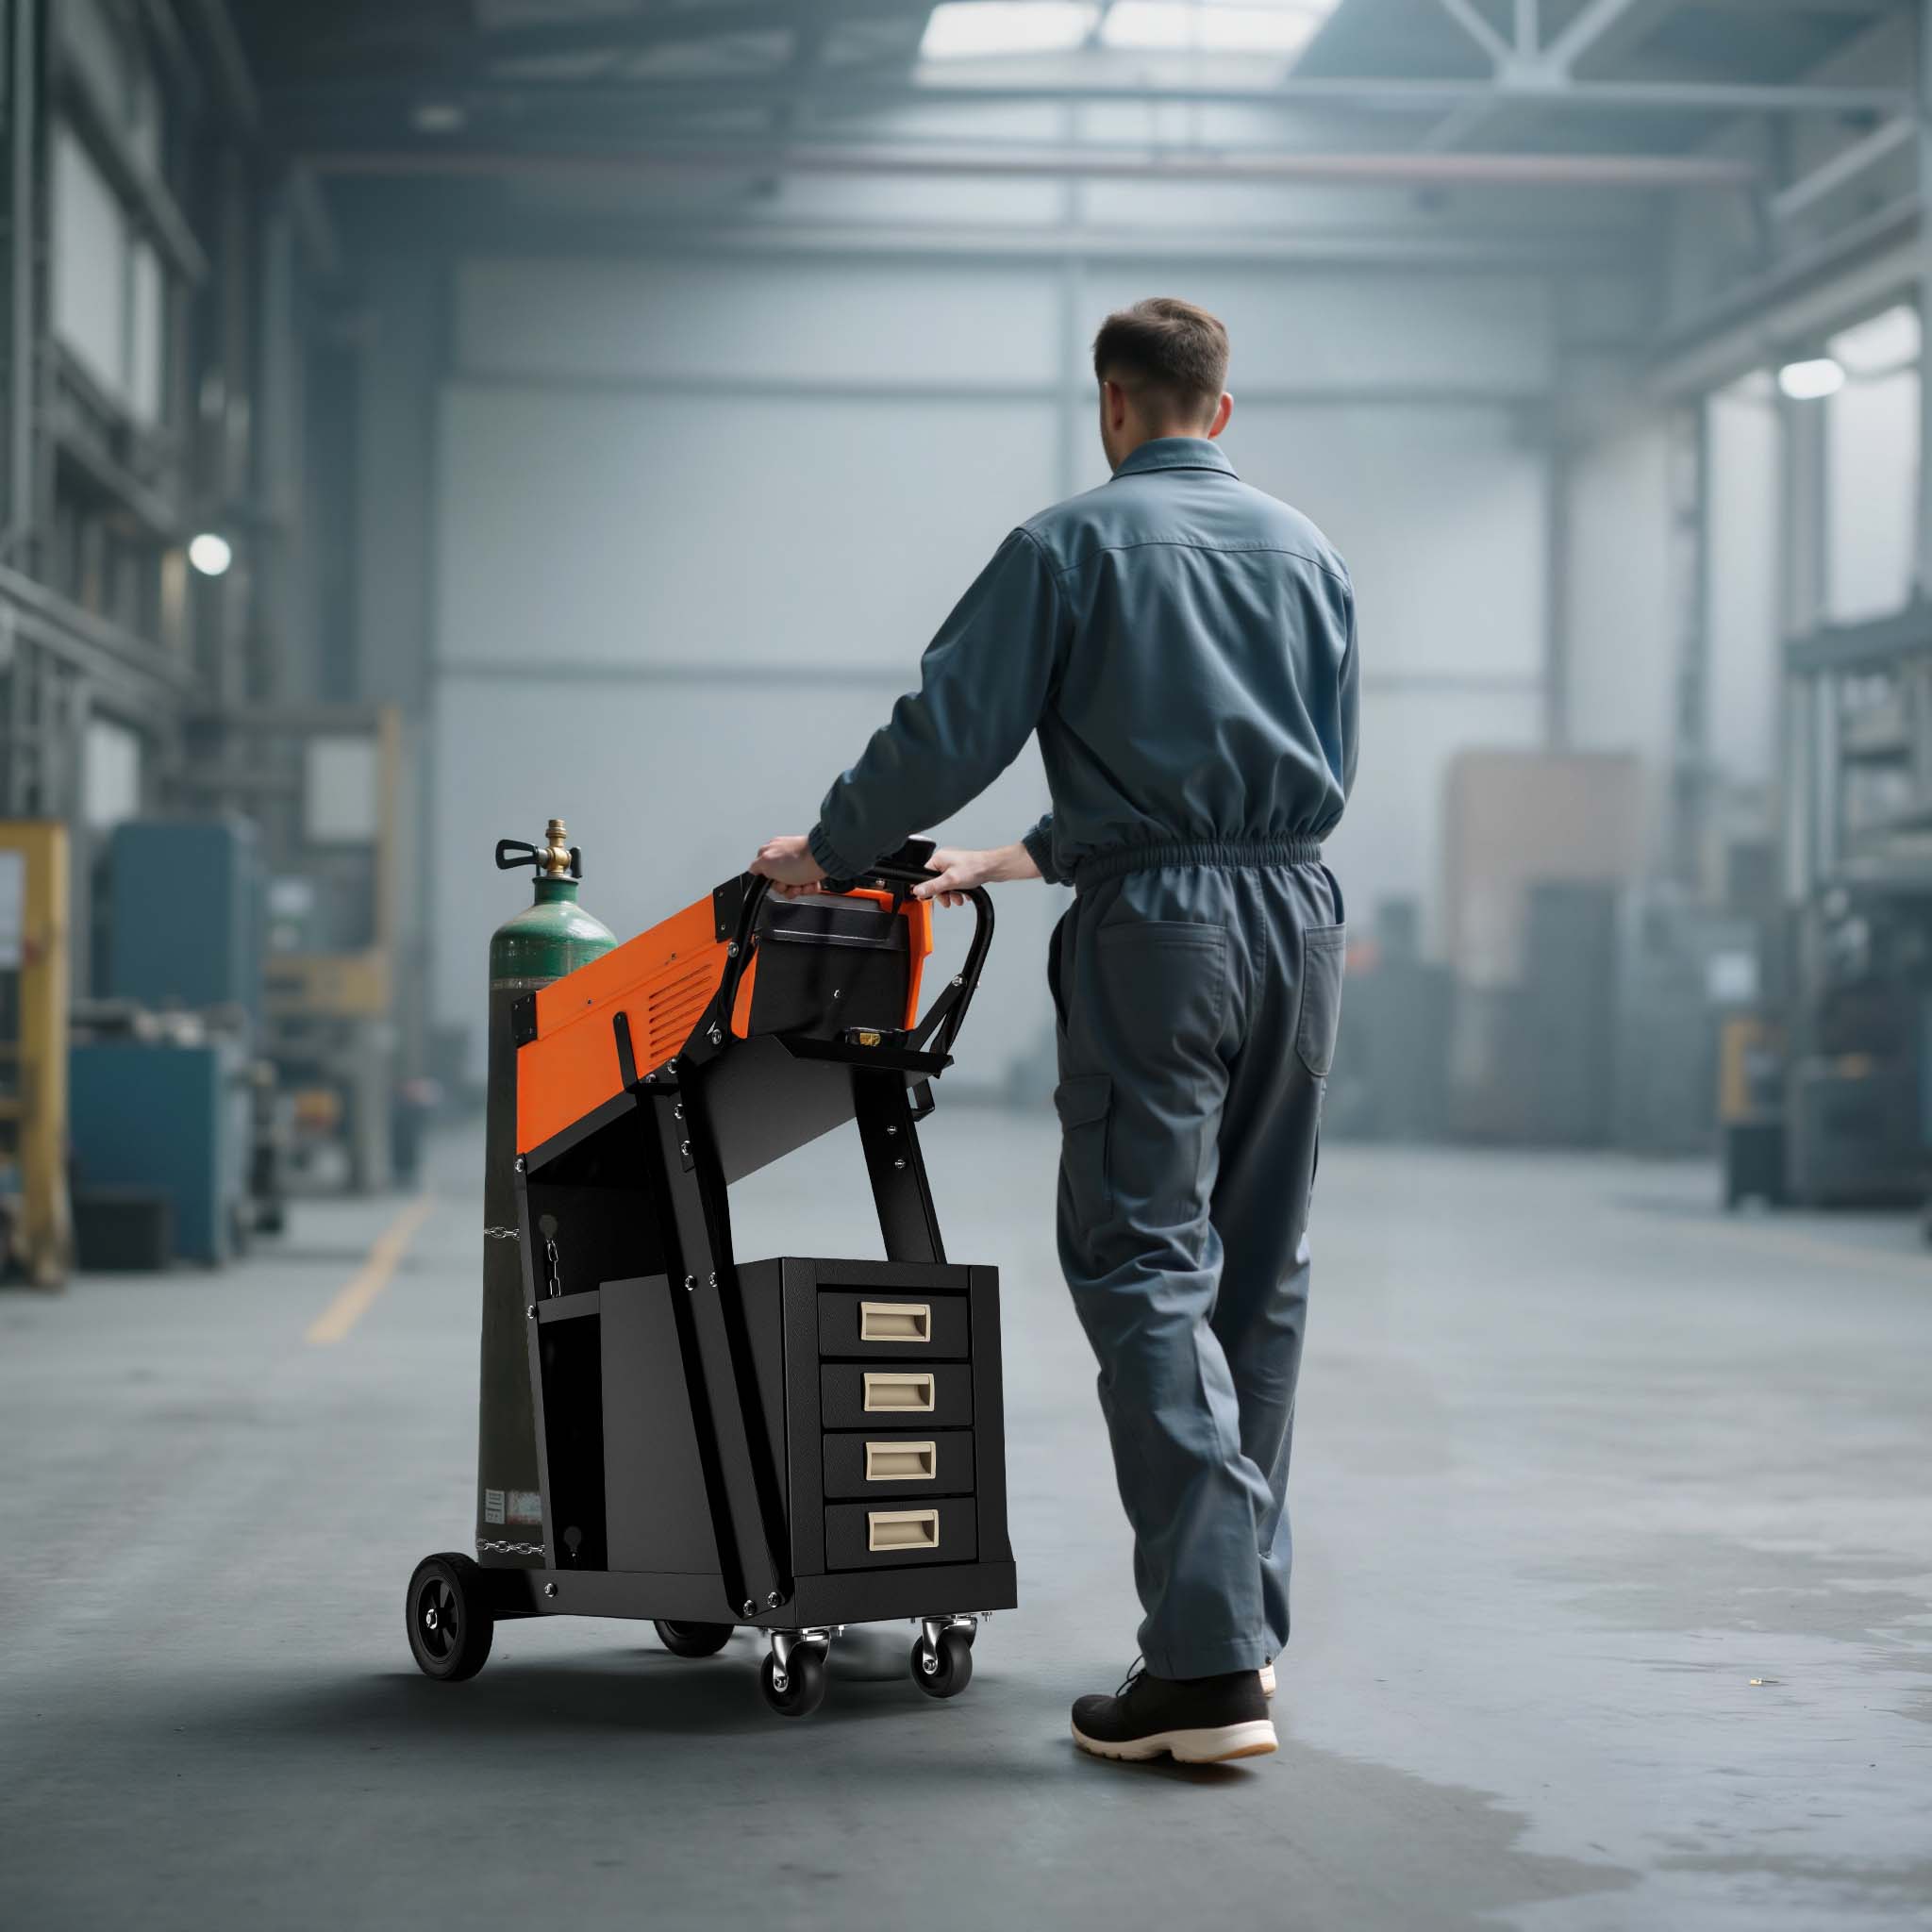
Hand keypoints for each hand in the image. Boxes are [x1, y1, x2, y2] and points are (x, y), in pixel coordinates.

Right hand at [749, 834, 826, 899]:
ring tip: (804, 883)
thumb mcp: (766, 862)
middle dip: (786, 888)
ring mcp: (799, 863)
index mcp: (771, 852)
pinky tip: (812, 882)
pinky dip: (810, 887)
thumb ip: (756, 866)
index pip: (764, 874)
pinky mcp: (812, 869)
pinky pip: (808, 885)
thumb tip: (753, 870)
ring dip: (799, 889)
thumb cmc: (796, 859)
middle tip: (791, 883)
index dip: (769, 882)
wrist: (823, 859)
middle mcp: (785, 856)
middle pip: (780, 883)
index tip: (775, 881)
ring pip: (794, 886)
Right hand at [912, 842, 1040, 906]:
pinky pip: (955, 884)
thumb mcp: (950, 881)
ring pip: (947, 884)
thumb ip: (933, 887)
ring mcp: (954, 865)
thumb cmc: (974, 868)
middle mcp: (945, 861)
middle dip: (944, 894)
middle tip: (948, 901)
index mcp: (938, 859)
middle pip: (936, 882)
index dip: (928, 889)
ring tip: (959, 899)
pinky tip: (965, 895)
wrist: (993, 868)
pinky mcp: (962, 871)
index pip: (925, 876)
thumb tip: (918, 890)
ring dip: (953, 894)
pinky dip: (959, 891)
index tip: (931, 898)